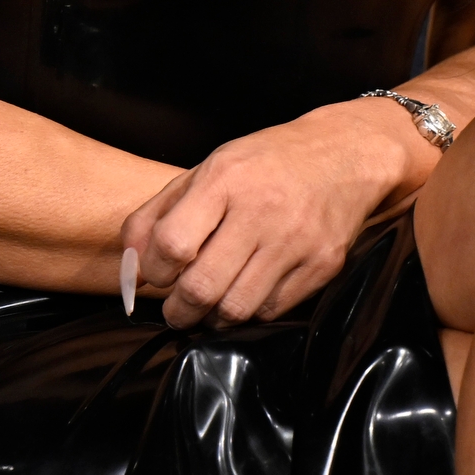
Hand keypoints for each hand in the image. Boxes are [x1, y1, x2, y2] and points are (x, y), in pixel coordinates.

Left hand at [118, 99, 423, 327]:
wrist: (344, 155)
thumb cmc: (266, 164)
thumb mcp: (207, 170)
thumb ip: (157, 213)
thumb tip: (130, 265)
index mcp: (225, 180)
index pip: (172, 244)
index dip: (154, 271)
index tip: (156, 275)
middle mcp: (261, 211)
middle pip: (202, 286)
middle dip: (178, 309)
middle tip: (175, 309)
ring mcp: (296, 242)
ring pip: (236, 308)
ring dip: (210, 319)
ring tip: (205, 308)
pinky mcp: (322, 266)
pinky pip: (272, 310)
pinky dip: (249, 313)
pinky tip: (242, 295)